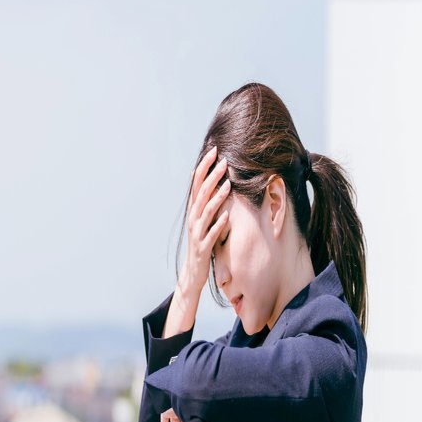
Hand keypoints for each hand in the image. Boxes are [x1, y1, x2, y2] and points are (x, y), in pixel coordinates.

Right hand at [182, 145, 231, 293]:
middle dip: (212, 177)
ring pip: (206, 212)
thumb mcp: (203, 220)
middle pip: (202, 194)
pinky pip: (211, 234)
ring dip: (217, 198)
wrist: (193, 270)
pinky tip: (227, 215)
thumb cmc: (201, 243)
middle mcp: (193, 219)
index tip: (213, 151)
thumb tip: (214, 181)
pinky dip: (218, 224)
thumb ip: (207, 203)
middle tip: (224, 161)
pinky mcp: (203, 247)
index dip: (204, 167)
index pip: (197, 184)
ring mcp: (197, 233)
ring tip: (228, 185)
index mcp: (193, 210)